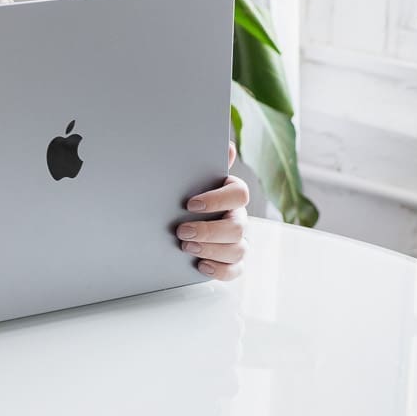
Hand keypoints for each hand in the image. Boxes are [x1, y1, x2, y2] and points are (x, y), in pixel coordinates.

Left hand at [177, 143, 248, 280]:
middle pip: (238, 226)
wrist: (177, 219)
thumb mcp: (193, 178)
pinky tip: (201, 265)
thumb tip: (226, 145)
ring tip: (186, 246)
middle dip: (209, 230)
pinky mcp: (230, 261)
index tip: (191, 203)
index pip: (239, 193)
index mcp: (231, 194)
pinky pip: (236, 270)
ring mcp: (236, 240)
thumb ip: (206, 164)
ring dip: (212, 249)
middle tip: (182, 231)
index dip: (217, 199)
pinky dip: (221, 270)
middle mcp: (238, 217)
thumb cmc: (188, 195)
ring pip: (238, 249)